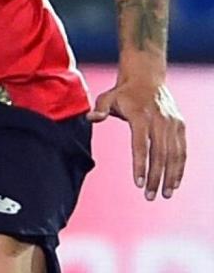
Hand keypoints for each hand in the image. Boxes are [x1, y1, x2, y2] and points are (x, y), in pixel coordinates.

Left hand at [87, 81, 186, 199]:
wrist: (147, 76)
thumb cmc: (123, 91)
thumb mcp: (107, 97)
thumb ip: (100, 109)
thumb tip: (90, 118)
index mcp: (141, 116)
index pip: (141, 145)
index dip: (141, 165)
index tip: (139, 183)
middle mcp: (160, 120)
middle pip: (159, 154)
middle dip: (156, 177)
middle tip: (150, 196)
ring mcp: (172, 123)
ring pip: (174, 154)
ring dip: (170, 176)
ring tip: (164, 194)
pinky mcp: (180, 125)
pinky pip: (182, 150)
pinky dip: (180, 167)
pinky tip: (175, 182)